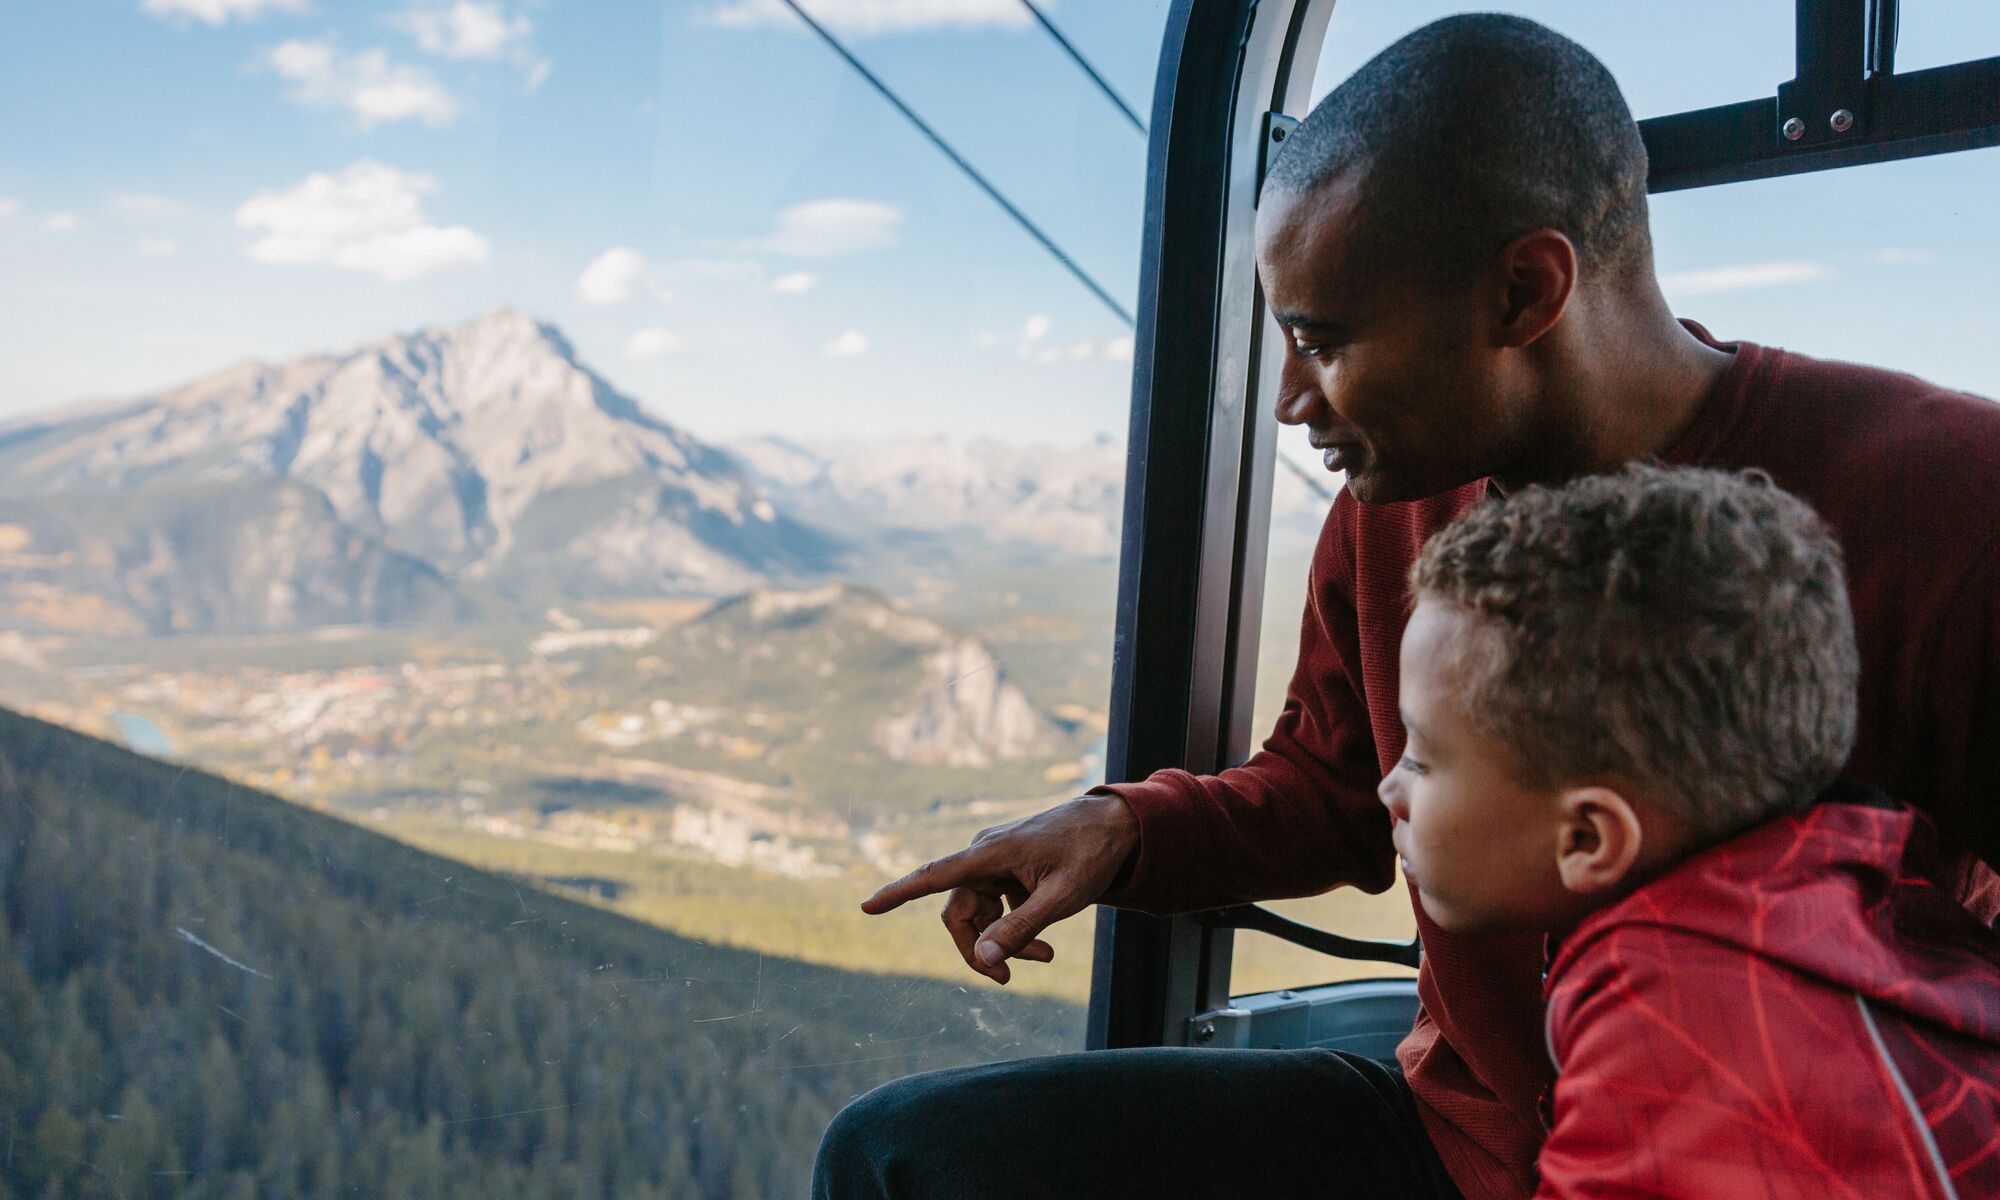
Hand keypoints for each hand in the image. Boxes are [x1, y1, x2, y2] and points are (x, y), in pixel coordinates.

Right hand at [861, 794, 1139, 984]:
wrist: (1118, 826)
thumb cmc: (1092, 854)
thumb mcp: (1062, 897)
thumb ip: (1021, 929)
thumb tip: (984, 959)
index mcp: (991, 853)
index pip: (933, 875)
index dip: (898, 893)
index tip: (866, 907)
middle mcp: (985, 854)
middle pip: (957, 912)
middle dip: (979, 948)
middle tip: (1007, 980)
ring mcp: (997, 861)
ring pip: (979, 914)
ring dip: (1003, 942)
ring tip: (1046, 957)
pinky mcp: (1010, 869)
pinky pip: (997, 907)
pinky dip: (1015, 928)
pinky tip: (1044, 943)